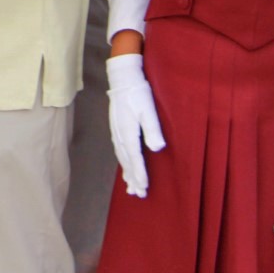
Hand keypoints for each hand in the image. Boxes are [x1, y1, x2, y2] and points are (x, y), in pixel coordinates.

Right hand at [106, 54, 165, 197]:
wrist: (122, 78)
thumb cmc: (138, 92)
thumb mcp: (148, 109)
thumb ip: (152, 129)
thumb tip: (158, 148)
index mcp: (128, 132)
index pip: (134, 158)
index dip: (139, 173)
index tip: (144, 187)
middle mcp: (119, 135)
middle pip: (126, 161)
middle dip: (133, 178)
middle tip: (139, 194)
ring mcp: (116, 132)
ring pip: (121, 157)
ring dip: (127, 172)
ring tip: (131, 187)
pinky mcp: (116, 128)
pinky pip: (119, 150)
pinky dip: (123, 162)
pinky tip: (125, 166)